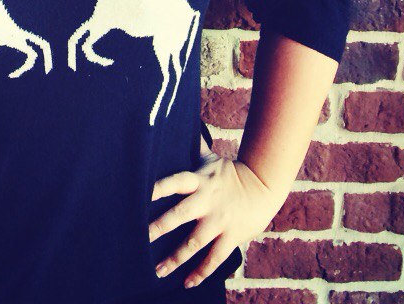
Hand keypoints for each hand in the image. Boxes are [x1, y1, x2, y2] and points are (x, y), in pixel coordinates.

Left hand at [148, 154, 285, 288]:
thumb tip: (180, 120)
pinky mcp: (231, 237)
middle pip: (180, 215)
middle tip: (139, 238)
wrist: (264, 186)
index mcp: (198, 180)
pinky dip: (200, 272)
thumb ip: (193, 147)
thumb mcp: (211, 158)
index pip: (175, 181)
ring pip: (194, 243)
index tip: (141, 195)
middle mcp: (206, 201)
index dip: (159, 187)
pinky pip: (214, 258)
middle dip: (159, 227)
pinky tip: (186, 283)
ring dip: (175, 258)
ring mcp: (219, 221)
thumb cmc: (230, 172)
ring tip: (157, 270)